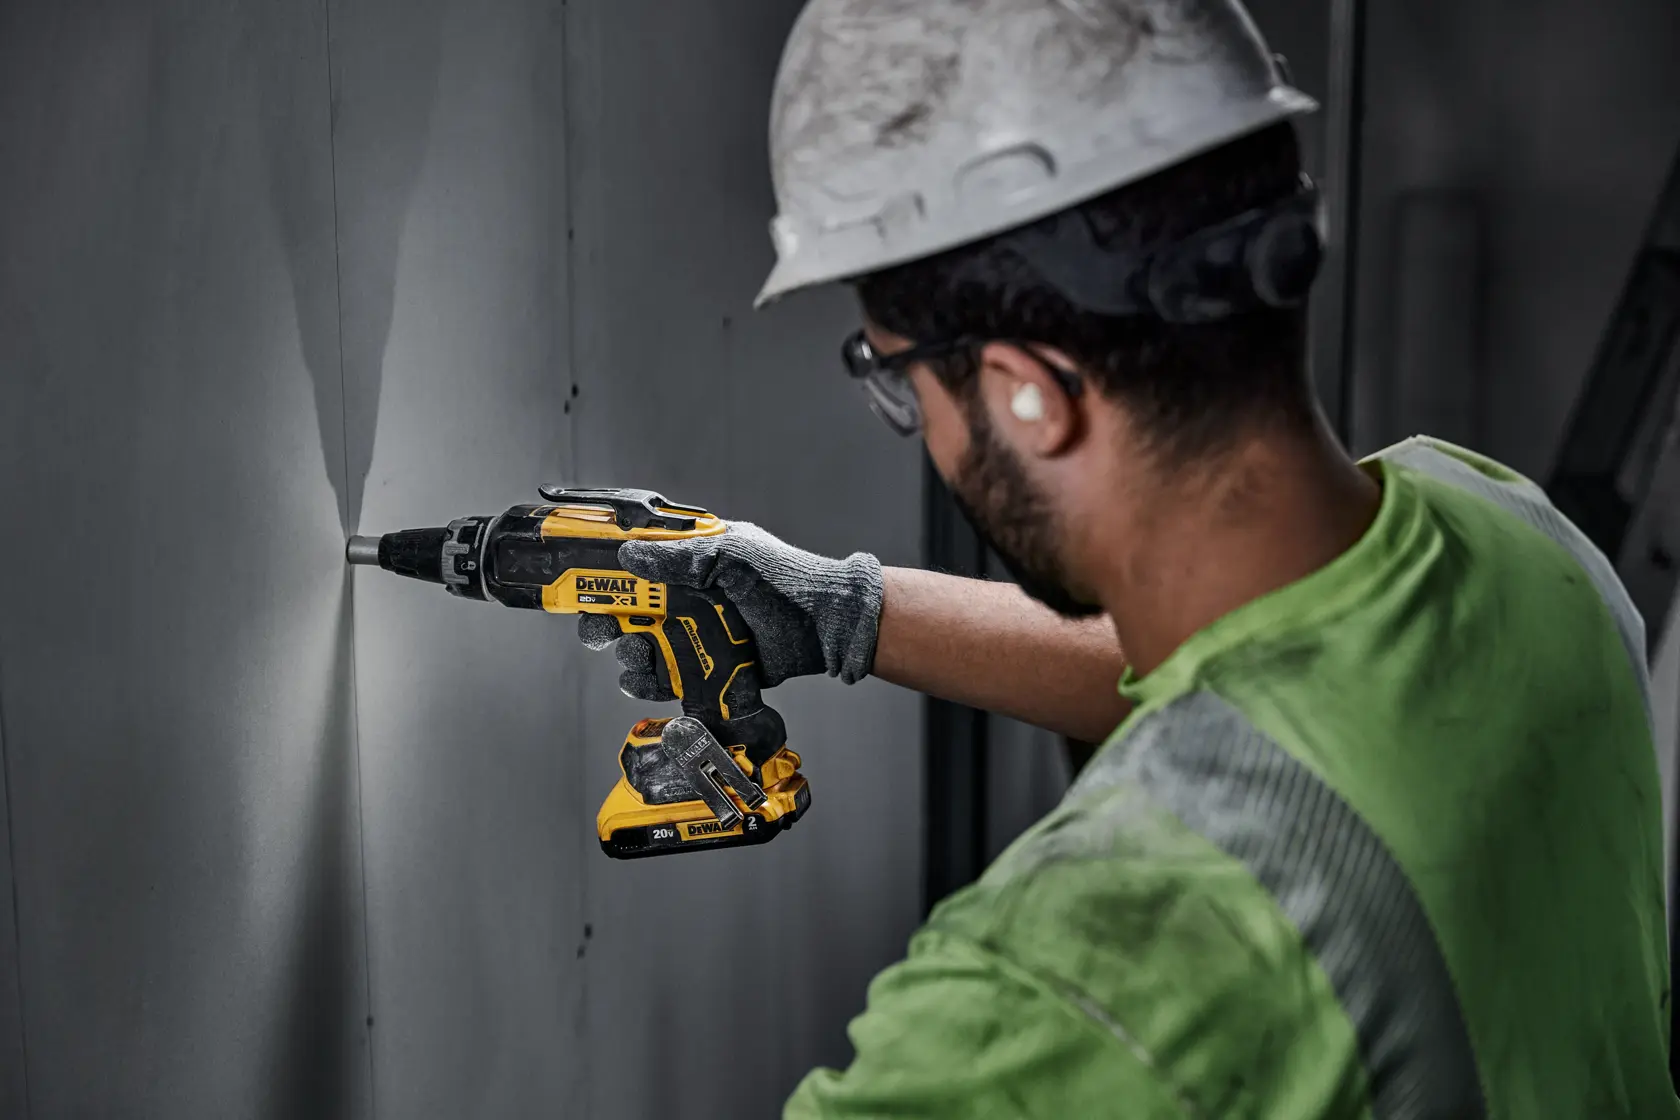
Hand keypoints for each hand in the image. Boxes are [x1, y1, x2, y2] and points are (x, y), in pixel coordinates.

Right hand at [576, 522, 884, 700]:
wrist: (823, 626)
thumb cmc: (784, 580)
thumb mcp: (729, 556)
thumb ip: (677, 557)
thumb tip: (627, 555)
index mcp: (687, 561)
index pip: (631, 560)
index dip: (599, 568)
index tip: (574, 576)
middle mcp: (683, 597)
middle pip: (623, 608)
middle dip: (602, 617)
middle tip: (598, 626)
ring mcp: (690, 632)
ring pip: (636, 645)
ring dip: (623, 650)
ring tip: (633, 649)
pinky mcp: (700, 666)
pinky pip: (660, 676)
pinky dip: (643, 680)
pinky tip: (644, 676)